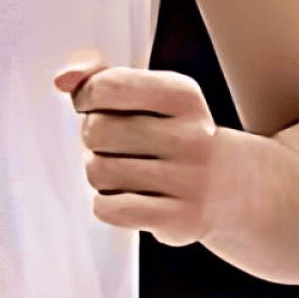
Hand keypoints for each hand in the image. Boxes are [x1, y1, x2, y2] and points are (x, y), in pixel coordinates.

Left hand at [53, 53, 232, 246]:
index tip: (91, 105)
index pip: (110, 86)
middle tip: (113, 144)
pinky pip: (108, 209)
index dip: (85, 96)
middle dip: (93, 137)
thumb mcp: (152, 96)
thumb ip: (102, 77)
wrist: (235, 186)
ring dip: (99, 172)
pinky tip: (127, 196)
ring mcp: (188, 181)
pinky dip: (105, 204)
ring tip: (123, 170)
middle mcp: (191, 136)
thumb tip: (63, 78)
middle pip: (97, 131)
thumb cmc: (175, 134)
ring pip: (98, 171)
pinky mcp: (180, 220)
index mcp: (182, 96)